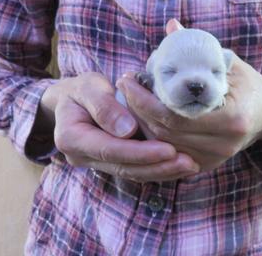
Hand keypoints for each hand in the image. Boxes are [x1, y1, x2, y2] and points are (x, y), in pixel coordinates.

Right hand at [36, 72, 199, 181]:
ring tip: (190, 165)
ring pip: (132, 173)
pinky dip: (158, 168)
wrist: (71, 100)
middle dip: (157, 166)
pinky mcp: (111, 163)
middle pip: (124, 167)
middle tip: (187, 162)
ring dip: (162, 171)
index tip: (168, 150)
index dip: (140, 152)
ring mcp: (96, 164)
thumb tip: (127, 130)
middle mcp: (82, 157)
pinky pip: (136, 170)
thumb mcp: (87, 86)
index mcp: (71, 138)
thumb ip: (104, 106)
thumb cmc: (81, 89)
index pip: (110, 150)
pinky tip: (179, 165)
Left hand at [116, 56, 261, 171]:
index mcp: (232, 118)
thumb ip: (199, 49)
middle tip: (123, 86)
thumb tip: (171, 25)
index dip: (145, 99)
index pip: (175, 115)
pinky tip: (142, 116)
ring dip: (141, 122)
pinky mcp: (206, 164)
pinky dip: (153, 135)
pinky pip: (170, 152)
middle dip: (137, 109)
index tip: (128, 78)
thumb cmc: (248, 84)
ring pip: (164, 145)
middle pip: (165, 133)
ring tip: (129, 98)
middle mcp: (223, 144)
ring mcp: (215, 158)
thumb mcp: (229, 62)